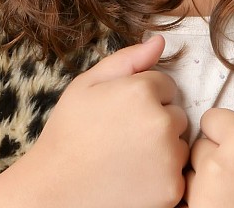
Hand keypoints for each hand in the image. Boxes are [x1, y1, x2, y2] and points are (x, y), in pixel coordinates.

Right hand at [23, 35, 188, 207]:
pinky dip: (163, 176)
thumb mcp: (87, 85)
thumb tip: (159, 41)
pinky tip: (134, 179)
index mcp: (142, 91)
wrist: (54, 192)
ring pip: (179, 144)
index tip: (122, 113)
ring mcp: (169, 158)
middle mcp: (161, 122)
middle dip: (157, 121)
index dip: (144, 97)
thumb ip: (127, 60)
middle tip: (124, 137)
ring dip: (163, 148)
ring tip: (127, 158)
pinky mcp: (171, 189)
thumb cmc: (68, 134)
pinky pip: (178, 173)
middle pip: (176, 114)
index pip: (166, 84)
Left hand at [185, 51, 233, 207]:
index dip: (229, 134)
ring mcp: (203, 195)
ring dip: (204, 180)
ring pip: (189, 171)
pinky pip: (184, 197)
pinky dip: (198, 201)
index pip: (212, 119)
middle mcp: (216, 165)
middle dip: (215, 155)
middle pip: (198, 145)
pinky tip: (224, 203)